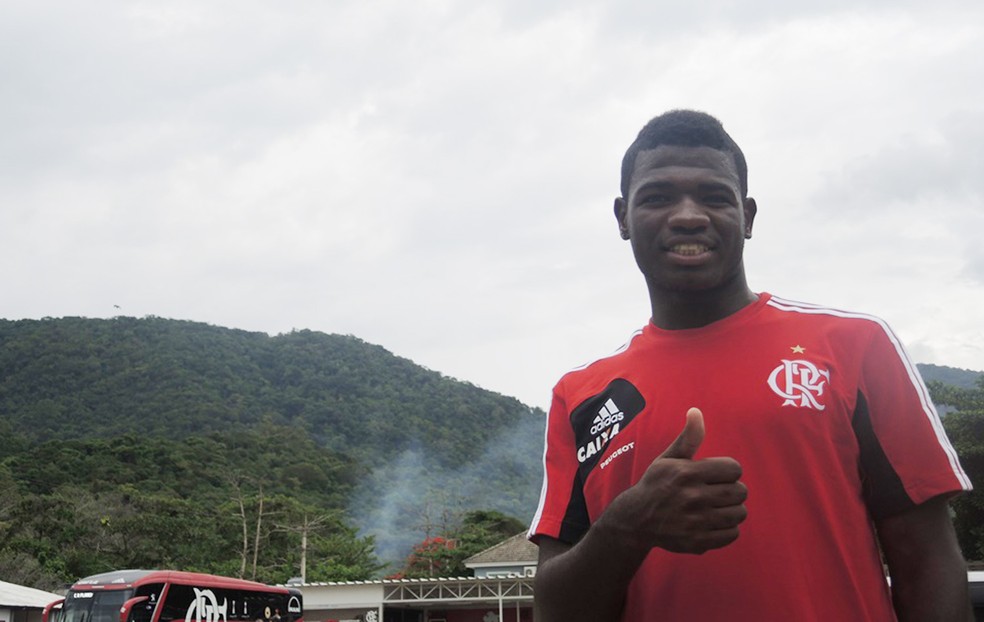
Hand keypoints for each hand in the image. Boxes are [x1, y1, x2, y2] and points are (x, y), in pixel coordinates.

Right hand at [599, 407, 747, 554]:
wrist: (636, 519)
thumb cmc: (656, 484)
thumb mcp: (668, 458)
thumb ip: (688, 437)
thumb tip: (696, 411)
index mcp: (687, 473)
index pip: (734, 468)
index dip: (729, 470)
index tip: (718, 474)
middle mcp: (692, 497)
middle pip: (740, 491)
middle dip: (734, 489)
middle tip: (721, 491)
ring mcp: (696, 522)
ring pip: (739, 514)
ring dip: (733, 509)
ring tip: (720, 506)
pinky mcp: (698, 541)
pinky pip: (732, 534)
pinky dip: (729, 528)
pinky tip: (716, 522)